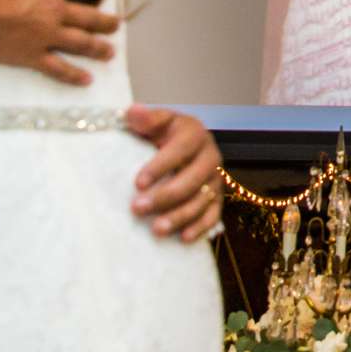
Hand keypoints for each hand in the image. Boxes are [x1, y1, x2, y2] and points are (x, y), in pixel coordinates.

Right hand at [0, 0, 115, 85]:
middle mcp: (55, 9)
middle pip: (90, 16)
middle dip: (106, 21)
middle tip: (116, 24)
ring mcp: (45, 34)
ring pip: (81, 43)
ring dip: (98, 47)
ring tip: (110, 52)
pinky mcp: (31, 55)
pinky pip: (58, 68)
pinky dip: (74, 75)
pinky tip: (87, 80)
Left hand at [127, 106, 221, 240]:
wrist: (182, 145)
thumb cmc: (163, 134)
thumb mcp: (155, 122)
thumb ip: (145, 118)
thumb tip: (132, 113)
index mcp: (194, 133)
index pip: (179, 150)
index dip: (160, 166)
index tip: (137, 183)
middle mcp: (211, 155)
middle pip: (192, 179)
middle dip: (165, 196)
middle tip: (137, 209)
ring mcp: (216, 178)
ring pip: (202, 200)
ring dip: (180, 216)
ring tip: (156, 230)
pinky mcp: (218, 197)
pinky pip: (214, 214)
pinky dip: (201, 227)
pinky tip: (184, 238)